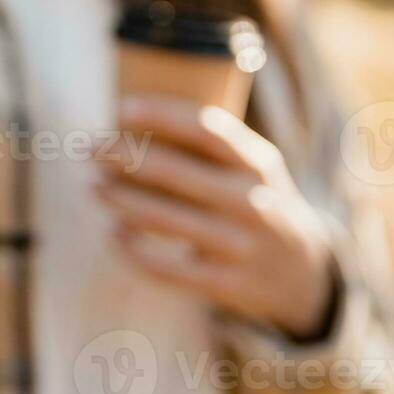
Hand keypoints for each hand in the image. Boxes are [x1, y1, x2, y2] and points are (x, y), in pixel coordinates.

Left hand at [95, 97, 335, 338]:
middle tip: (90, 150)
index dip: (161, 116)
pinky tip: (114, 235)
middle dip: (125, 157)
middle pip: (175, 172)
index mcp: (257, 163)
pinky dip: (133, 252)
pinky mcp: (227, 284)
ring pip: (165, 219)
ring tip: (95, 188)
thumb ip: (210, 146)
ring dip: (121, 201)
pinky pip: (167, 268)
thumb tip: (130, 119)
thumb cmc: (256, 201)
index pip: (207, 129)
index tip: (119, 109)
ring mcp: (241, 245)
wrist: (302, 273)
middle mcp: (253, 201)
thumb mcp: (252, 168)